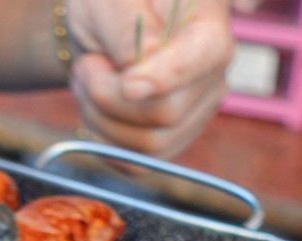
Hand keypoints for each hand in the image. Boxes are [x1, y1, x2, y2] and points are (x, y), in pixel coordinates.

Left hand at [65, 0, 234, 157]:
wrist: (98, 28)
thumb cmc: (108, 5)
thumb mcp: (108, 0)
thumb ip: (127, 30)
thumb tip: (139, 74)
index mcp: (208, 23)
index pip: (203, 58)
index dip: (163, 79)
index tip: (127, 84)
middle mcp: (213, 70)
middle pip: (166, 112)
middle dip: (108, 95)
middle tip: (88, 65)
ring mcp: (198, 109)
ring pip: (150, 144)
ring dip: (101, 118)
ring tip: (90, 82)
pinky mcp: (174, 138)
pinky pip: (137, 163)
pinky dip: (105, 142)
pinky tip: (98, 110)